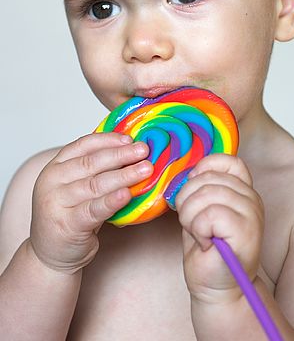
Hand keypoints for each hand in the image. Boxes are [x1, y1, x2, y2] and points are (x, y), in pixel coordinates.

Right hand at [29, 133, 151, 272]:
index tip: (130, 138)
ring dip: (123, 175)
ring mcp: (57, 203)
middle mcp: (53, 181)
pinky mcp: (66, 225)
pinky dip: (112, 201)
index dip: (109, 140)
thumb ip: (97, 170)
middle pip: (91, 163)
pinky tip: (127, 194)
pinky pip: (93, 210)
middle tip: (144, 151)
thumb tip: (132, 151)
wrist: (51, 252)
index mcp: (57, 165)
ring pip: (95, 185)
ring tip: (145, 170)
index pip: (84, 145)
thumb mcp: (78, 185)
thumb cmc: (71, 214)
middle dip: (121, 155)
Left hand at [175, 154, 263, 303]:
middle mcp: (251, 198)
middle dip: (187, 200)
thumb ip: (201, 188)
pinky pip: (209, 215)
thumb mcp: (201, 211)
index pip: (227, 161)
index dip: (204, 169)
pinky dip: (198, 229)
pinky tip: (206, 243)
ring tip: (199, 234)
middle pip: (207, 178)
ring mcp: (252, 213)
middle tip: (193, 224)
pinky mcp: (246, 231)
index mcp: (243, 190)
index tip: (194, 190)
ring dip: (190, 217)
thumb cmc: (208, 252)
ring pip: (206, 195)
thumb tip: (188, 172)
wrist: (217, 288)